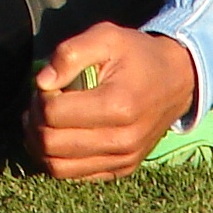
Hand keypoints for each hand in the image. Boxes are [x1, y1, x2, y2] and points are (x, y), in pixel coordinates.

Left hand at [24, 22, 196, 180]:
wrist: (177, 79)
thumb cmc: (137, 54)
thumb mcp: (107, 37)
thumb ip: (71, 53)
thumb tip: (41, 82)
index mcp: (117, 105)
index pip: (53, 115)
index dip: (40, 97)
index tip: (48, 84)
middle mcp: (121, 140)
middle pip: (51, 145)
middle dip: (35, 121)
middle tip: (41, 102)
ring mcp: (123, 159)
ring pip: (58, 168)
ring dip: (40, 144)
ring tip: (45, 120)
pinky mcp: (121, 169)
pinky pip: (74, 176)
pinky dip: (58, 158)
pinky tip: (61, 134)